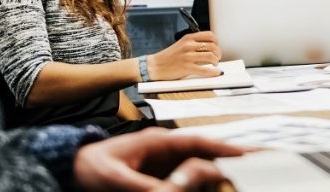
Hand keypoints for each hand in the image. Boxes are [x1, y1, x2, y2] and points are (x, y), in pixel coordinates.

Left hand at [73, 127, 244, 191]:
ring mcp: (163, 167)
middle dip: (232, 159)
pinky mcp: (158, 181)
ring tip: (245, 178)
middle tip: (260, 164)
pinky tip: (217, 186)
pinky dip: (202, 184)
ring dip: (220, 174)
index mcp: (158, 143)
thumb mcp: (117, 179)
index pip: (198, 143)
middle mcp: (166, 153)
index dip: (225, 148)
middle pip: (206, 156)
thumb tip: (178, 190)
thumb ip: (148, 186)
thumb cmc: (90, 168)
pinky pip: (184, 183)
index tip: (249, 154)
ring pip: (198, 170)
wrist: (69, 170)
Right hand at [150, 31, 222, 79]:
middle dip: (218, 53)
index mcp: (188, 38)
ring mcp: (187, 56)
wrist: (155, 66)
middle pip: (213, 46)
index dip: (217, 42)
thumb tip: (210, 48)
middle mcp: (188, 45)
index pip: (210, 35)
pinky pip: (205, 70)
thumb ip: (194, 44)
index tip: (217, 47)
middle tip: (217, 58)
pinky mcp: (186, 67)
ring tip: (214, 64)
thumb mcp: (181, 44)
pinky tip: (216, 72)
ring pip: (211, 56)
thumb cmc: (168, 57)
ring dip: (216, 61)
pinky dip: (213, 72)